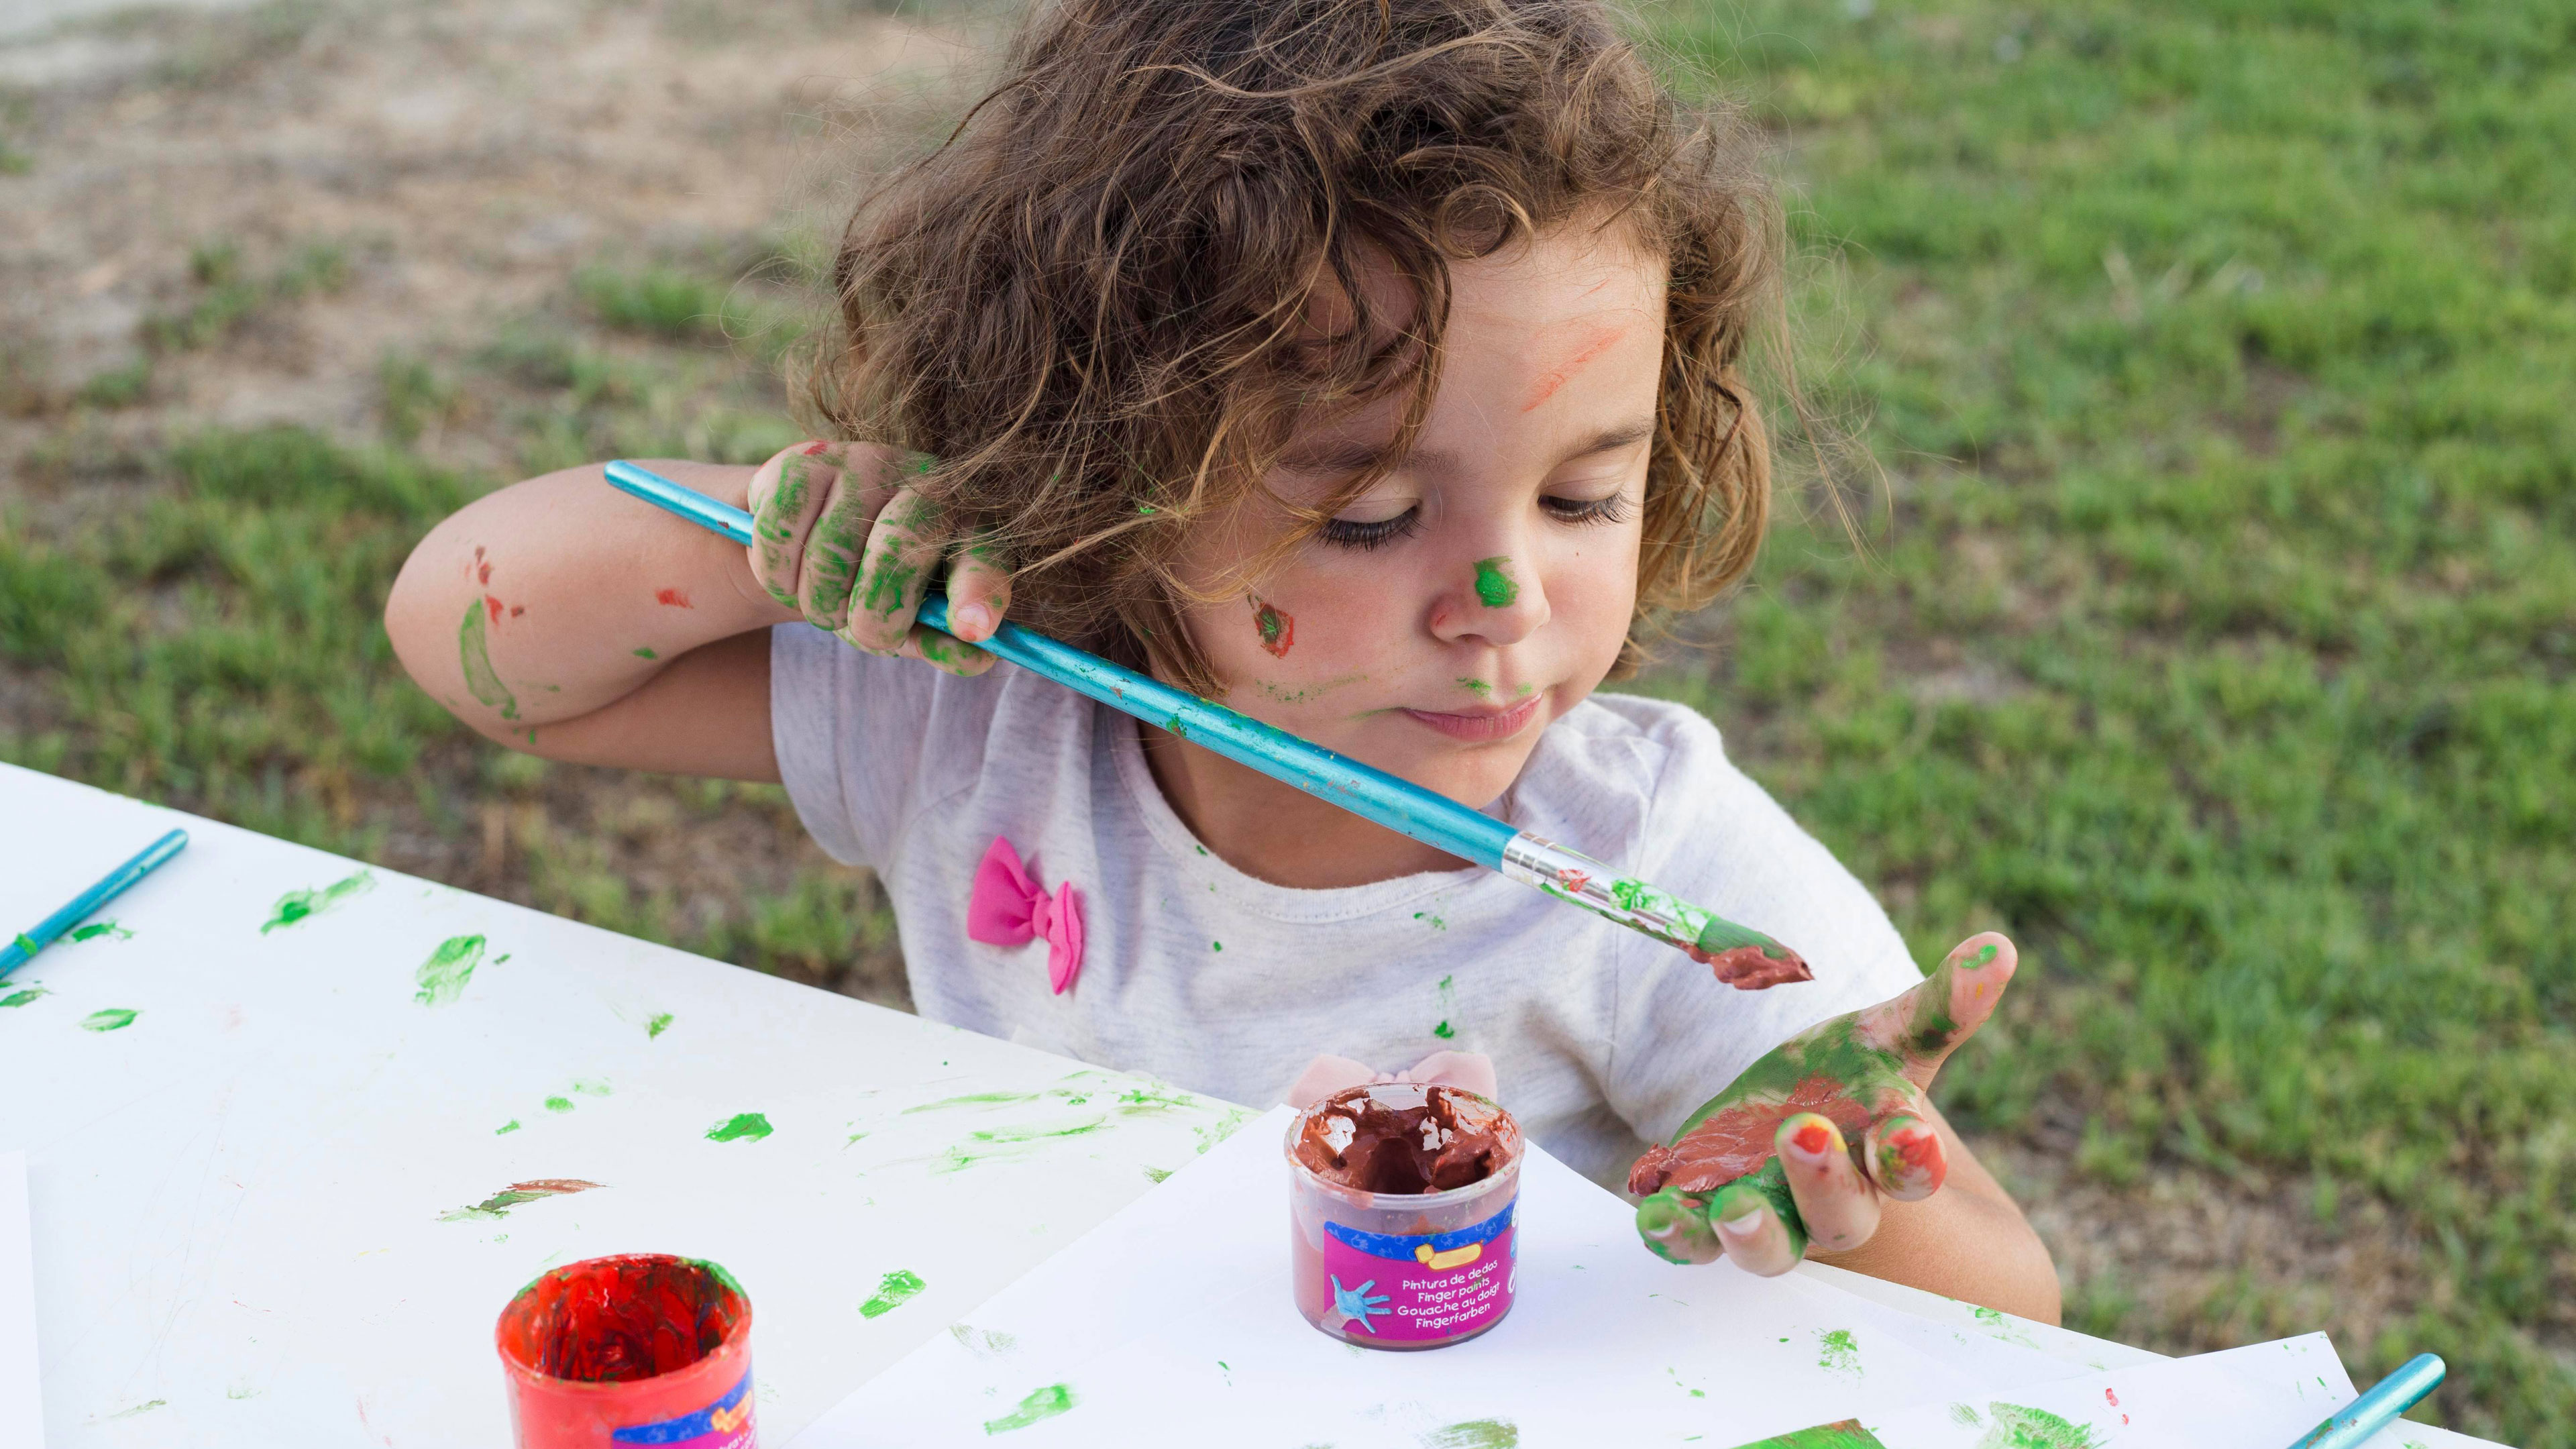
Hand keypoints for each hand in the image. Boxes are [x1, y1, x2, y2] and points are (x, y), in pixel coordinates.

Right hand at [742, 440, 1010, 675]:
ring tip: (826, 609)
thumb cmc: (879, 584)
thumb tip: (977, 660)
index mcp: (969, 523)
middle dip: (874, 614)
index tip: (973, 627)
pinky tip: (792, 578)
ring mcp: (862, 462)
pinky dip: (778, 578)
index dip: (979, 590)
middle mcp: (924, 480)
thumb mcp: (916, 618)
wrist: (812, 534)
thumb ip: (943, 640)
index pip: (983, 553)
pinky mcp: (802, 462)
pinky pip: (780, 536)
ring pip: (828, 552)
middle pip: (896, 551)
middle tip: (867, 635)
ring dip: (819, 604)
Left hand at [1628, 932, 2016, 1273]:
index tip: (1909, 1136)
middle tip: (1804, 1132)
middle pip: (1840, 1215)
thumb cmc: (1850, 1080)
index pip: (1910, 1169)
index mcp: (1883, 1153)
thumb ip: (1940, 1002)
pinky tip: (1651, 1213)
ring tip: (1731, 1207)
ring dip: (1751, 1232)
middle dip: (1825, 1181)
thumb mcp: (1888, 1036)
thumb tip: (1997, 944)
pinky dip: (1673, 1233)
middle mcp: (1832, 1200)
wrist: (1789, 1122)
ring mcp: (1771, 1213)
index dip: (1912, 1158)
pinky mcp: (1708, 1214)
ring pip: (1770, 1248)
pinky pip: (1692, 1242)